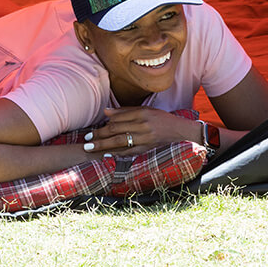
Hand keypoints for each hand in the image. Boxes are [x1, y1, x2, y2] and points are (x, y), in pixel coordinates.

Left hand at [82, 106, 199, 154]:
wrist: (181, 131)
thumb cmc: (162, 119)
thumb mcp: (146, 110)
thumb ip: (126, 111)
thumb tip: (106, 112)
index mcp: (142, 113)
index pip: (117, 119)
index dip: (103, 126)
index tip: (91, 131)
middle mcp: (143, 125)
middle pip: (116, 130)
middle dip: (99, 136)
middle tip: (86, 141)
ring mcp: (146, 138)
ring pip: (120, 141)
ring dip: (104, 145)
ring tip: (91, 148)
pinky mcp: (148, 148)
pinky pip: (130, 152)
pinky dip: (118, 154)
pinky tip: (107, 156)